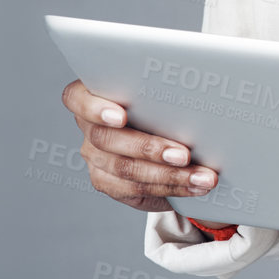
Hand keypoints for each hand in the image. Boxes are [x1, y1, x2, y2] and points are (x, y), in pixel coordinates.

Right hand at [60, 79, 222, 213]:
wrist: (162, 133)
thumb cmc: (160, 102)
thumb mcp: (157, 89)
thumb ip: (159, 87)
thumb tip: (195, 87)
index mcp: (90, 95)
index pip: (76, 99)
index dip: (95, 108)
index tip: (121, 116)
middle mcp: (88, 128)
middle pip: (107, 140)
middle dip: (149, 148)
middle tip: (184, 154)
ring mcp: (95, 157)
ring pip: (126, 170)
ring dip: (170, 175)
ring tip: (201, 176)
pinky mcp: (108, 182)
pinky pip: (136, 191)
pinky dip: (171, 188)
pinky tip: (194, 185)